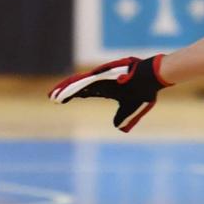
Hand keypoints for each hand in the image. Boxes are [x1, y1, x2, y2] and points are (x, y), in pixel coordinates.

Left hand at [48, 56, 169, 131]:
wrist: (151, 79)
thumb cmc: (144, 90)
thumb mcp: (131, 108)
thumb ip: (122, 117)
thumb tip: (117, 127)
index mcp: (106, 88)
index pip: (85, 92)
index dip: (73, 95)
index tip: (61, 100)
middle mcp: (101, 82)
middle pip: (78, 87)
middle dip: (64, 92)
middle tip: (52, 97)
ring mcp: (100, 78)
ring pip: (77, 85)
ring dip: (64, 91)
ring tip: (52, 97)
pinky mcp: (101, 77)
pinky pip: (83, 84)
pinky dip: (72, 89)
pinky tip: (62, 94)